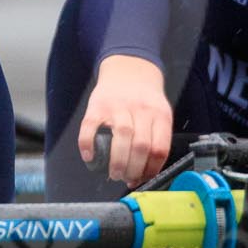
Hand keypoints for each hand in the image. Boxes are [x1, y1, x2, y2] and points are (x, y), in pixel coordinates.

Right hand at [79, 54, 175, 186]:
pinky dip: (87, 145)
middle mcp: (140, 110)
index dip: (151, 169)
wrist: (129, 68)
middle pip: (141, 145)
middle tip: (127, 179)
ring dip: (117, 161)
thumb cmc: (144, 99)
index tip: (144, 179)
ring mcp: (118, 106)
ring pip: (121, 137)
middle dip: (134, 169)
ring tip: (114, 173)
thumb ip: (157, 138)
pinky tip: (89, 157)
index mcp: (159, 115)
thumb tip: (147, 173)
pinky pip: (90, 127)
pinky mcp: (97, 105)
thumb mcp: (159, 113)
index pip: (159, 148)